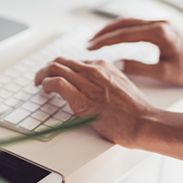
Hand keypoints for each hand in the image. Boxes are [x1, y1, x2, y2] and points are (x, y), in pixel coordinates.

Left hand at [34, 57, 159, 147]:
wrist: (143, 121)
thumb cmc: (135, 110)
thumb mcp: (121, 86)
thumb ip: (106, 83)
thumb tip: (93, 89)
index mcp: (104, 66)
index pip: (74, 61)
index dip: (62, 69)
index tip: (57, 77)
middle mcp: (94, 70)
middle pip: (61, 61)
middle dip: (47, 69)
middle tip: (41, 79)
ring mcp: (88, 82)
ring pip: (55, 68)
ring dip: (42, 75)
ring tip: (39, 84)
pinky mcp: (82, 98)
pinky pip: (57, 83)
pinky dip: (46, 84)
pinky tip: (45, 90)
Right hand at [88, 18, 182, 86]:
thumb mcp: (165, 73)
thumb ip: (140, 68)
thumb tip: (118, 64)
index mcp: (159, 33)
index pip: (124, 34)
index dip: (105, 40)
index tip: (91, 47)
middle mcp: (158, 24)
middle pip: (124, 23)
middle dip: (104, 33)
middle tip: (89, 44)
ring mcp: (160, 24)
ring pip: (129, 22)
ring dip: (112, 30)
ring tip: (96, 41)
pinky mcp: (161, 27)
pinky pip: (136, 25)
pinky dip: (122, 30)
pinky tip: (114, 38)